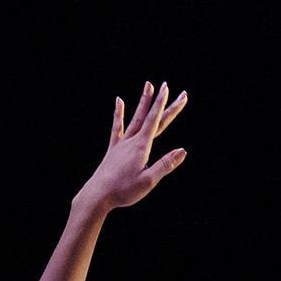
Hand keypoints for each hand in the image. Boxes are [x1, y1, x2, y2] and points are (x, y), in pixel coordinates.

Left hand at [78, 82, 189, 211]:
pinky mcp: (113, 149)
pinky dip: (119, 114)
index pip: (157, 121)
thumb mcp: (148, 181)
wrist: (97, 195)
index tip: (171, 90)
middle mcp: (131, 141)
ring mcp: (121, 144)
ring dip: (143, 102)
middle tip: (166, 84)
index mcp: (142, 147)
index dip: (165, 105)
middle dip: (160, 101)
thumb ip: (165, 165)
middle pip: (149, 117)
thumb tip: (182, 151)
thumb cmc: (123, 191)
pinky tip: (119, 101)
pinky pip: (117, 128)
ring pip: (135, 118)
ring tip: (148, 85)